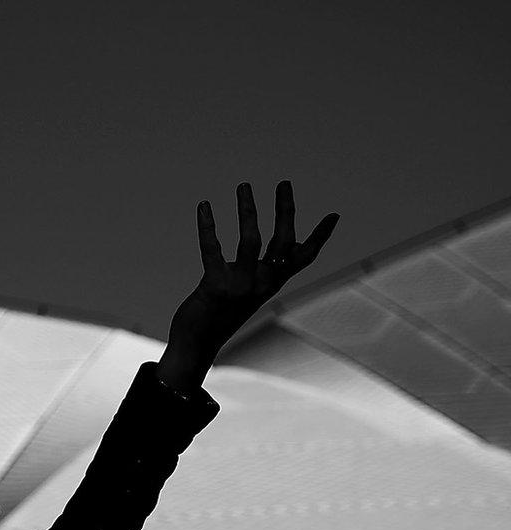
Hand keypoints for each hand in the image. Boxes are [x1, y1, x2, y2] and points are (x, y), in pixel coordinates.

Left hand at [163, 180, 338, 386]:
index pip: (303, 258)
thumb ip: (254, 268)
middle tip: (284, 182)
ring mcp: (240, 287)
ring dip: (248, 210)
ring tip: (244, 185)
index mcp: (271, 284)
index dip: (319, 237)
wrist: (195, 347)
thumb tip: (261, 242)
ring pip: (251, 241)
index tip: (334, 215)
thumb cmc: (217, 315)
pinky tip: (204, 205)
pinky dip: (208, 225)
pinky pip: (212, 249)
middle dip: (285, 210)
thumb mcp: (243, 291)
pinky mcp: (215, 287)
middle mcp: (261, 285)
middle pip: (282, 241)